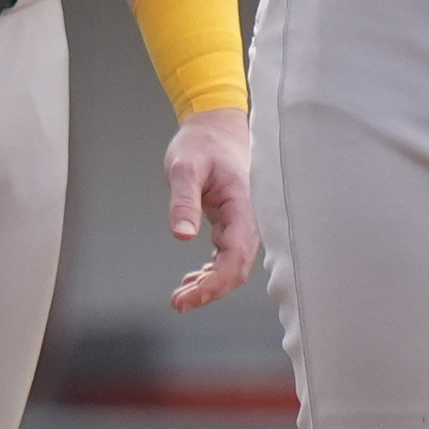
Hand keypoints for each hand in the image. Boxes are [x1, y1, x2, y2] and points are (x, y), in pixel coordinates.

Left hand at [162, 106, 258, 310]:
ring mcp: (245, 221)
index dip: (213, 285)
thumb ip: (184, 200)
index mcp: (243, 206)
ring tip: (181, 296)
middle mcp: (250, 218)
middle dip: (210, 291)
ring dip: (211, 284)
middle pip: (237, 269)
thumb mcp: (184, 167)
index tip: (185, 298)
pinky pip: (229, 255)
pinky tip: (193, 278)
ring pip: (234, 265)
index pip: (234, 258)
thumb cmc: (202, 143)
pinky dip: (213, 272)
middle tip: (178, 302)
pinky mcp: (235, 222)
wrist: (216, 126)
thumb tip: (182, 236)